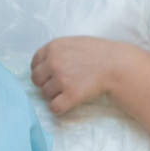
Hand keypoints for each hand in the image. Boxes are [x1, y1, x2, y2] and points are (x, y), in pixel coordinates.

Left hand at [29, 36, 143, 115]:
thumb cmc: (96, 53)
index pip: (34, 64)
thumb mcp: (73, 43)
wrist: (116, 64)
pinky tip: (69, 102)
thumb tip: (41, 65)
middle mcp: (54, 62)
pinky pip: (54, 107)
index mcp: (53, 47)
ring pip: (45, 94)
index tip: (50, 75)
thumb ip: (56, 51)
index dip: (42, 71)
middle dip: (46, 83)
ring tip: (69, 90)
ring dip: (54, 95)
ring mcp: (62, 79)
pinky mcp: (71, 95)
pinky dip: (60, 107)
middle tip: (60, 85)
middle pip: (36, 80)